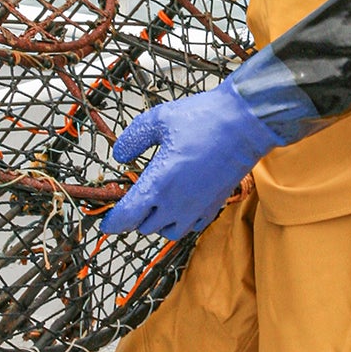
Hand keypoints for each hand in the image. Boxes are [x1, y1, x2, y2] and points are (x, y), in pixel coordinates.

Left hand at [99, 84, 280, 239]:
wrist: (245, 123)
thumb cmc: (205, 120)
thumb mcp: (157, 120)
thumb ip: (133, 139)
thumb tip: (120, 154)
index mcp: (158, 185)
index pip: (127, 216)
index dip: (112, 222)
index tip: (106, 222)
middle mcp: (176, 203)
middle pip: (145, 226)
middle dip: (133, 218)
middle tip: (129, 202)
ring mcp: (197, 208)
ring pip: (169, 231)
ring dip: (157, 223)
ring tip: (153, 206)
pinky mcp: (214, 205)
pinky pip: (192, 227)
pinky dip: (181, 222)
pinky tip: (179, 206)